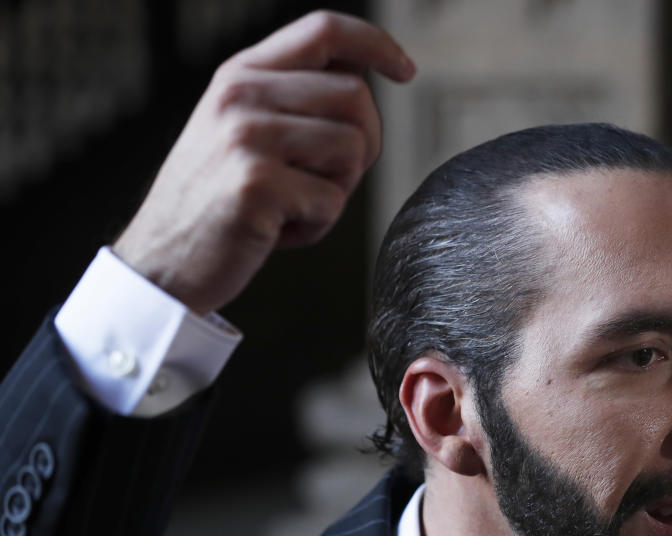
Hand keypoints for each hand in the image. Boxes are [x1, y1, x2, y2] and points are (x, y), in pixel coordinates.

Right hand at [113, 11, 414, 314]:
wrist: (160, 263)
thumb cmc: (217, 202)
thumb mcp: (242, 131)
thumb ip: (292, 100)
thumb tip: (364, 78)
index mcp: (240, 74)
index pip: (323, 31)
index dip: (376, 44)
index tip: (406, 70)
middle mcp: (240, 95)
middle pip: (355, 97)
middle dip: (364, 146)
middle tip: (328, 182)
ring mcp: (245, 137)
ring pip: (352, 149)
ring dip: (338, 190)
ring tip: (293, 207)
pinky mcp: (256, 185)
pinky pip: (332, 201)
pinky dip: (318, 227)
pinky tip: (277, 233)